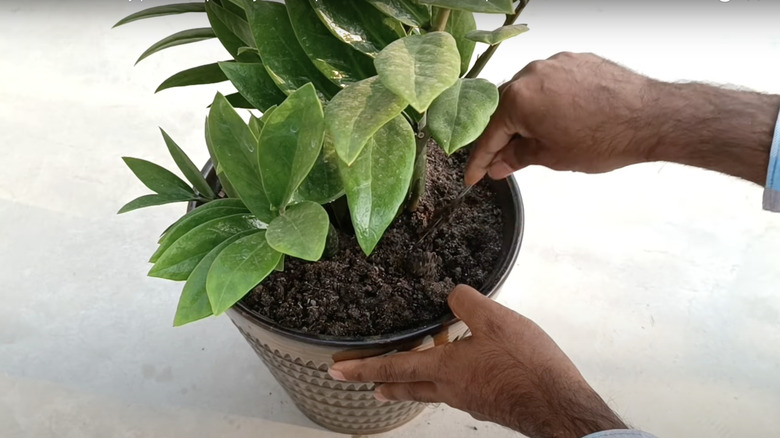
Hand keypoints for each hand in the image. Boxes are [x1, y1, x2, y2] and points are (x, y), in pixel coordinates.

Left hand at [328, 285, 627, 437]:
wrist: (557, 404)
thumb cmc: (524, 364)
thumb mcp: (494, 320)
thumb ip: (467, 302)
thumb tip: (451, 293)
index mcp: (445, 368)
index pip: (394, 366)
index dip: (362, 367)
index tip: (337, 372)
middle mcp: (451, 388)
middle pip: (408, 386)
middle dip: (383, 383)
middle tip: (366, 385)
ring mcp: (470, 399)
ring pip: (432, 390)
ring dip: (412, 384)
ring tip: (403, 379)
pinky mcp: (489, 402)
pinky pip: (457, 389)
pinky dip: (446, 379)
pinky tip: (460, 368)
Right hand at [465, 52, 779, 185]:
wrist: (652, 117)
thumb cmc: (604, 139)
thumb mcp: (553, 157)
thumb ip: (519, 157)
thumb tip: (499, 164)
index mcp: (519, 98)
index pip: (489, 134)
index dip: (480, 160)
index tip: (474, 176)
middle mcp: (532, 73)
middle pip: (506, 109)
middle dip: (503, 137)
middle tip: (502, 162)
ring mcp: (556, 64)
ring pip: (529, 94)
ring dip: (527, 118)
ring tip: (536, 143)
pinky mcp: (578, 60)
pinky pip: (552, 83)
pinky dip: (549, 103)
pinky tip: (560, 122)